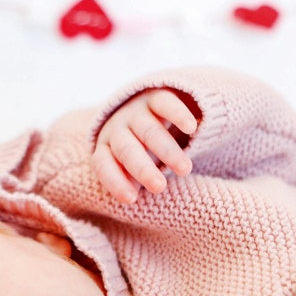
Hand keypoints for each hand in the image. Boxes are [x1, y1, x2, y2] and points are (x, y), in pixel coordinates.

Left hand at [93, 89, 197, 203]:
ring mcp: (136, 111)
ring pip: (150, 131)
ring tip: (185, 170)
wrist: (148, 107)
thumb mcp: (130, 163)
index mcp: (106, 147)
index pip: (104, 165)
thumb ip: (130, 178)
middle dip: (142, 169)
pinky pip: (166, 104)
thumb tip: (133, 198)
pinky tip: (191, 128)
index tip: (131, 199)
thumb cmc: (139, 146)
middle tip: (159, 187)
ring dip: (167, 151)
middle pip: (127, 150)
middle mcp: (117, 128)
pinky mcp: (156, 96)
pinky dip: (178, 115)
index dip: (115, 182)